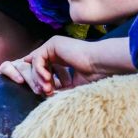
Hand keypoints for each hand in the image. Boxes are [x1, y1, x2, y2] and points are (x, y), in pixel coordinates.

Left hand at [0, 36, 117, 95]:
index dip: (42, 81)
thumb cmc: (92, 75)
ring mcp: (53, 45)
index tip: (46, 93)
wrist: (101, 64)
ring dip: (39, 77)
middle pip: (37, 65)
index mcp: (60, 57)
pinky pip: (37, 58)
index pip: (44, 68)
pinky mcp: (52, 44)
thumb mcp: (70, 83)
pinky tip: (47, 79)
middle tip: (44, 92)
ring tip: (47, 88)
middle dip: (38, 80)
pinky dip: (40, 70)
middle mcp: (55, 49)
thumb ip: (58, 86)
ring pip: (36, 62)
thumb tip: (43, 92)